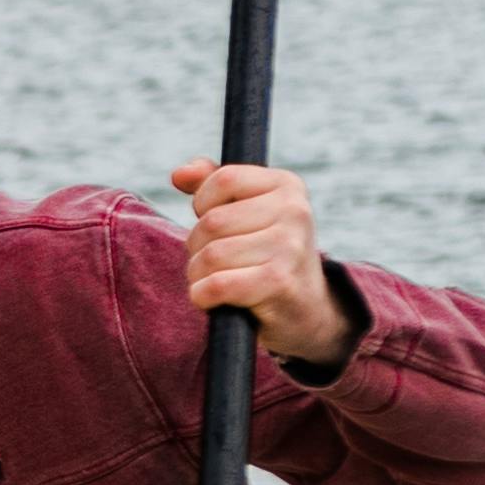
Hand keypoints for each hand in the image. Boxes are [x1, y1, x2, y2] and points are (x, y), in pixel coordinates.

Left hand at [169, 159, 358, 366]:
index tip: (216, 225)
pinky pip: (217, 284)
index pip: (223, 179)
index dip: (204, 204)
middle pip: (211, 222)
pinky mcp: (279, 282)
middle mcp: (294, 211)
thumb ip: (212, 183)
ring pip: (211, 255)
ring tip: (213, 280)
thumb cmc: (266, 254)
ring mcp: (289, 246)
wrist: (305, 310)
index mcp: (287, 185)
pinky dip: (202, 295)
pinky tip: (211, 298)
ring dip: (198, 275)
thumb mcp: (246, 210)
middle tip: (212, 262)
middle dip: (197, 246)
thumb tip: (179, 174)